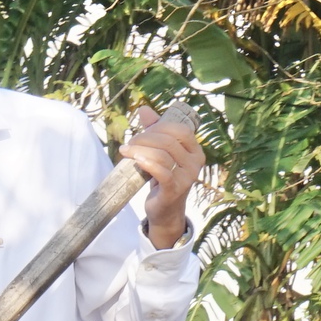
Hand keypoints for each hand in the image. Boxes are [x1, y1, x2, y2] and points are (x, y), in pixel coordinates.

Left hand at [121, 107, 205, 251]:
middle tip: (130, 143)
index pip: (179, 130)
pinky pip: (161, 171)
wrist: (165, 211)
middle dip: (145, 138)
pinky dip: (146, 162)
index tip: (141, 133)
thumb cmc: (163, 178)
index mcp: (195, 151)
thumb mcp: (161, 153)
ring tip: (125, 151)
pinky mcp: (174, 190)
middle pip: (168, 141)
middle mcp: (195, 163)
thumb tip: (144, 109)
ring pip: (162, 155)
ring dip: (140, 150)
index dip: (158, 127)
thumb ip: (155, 131)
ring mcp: (187, 177)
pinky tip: (134, 160)